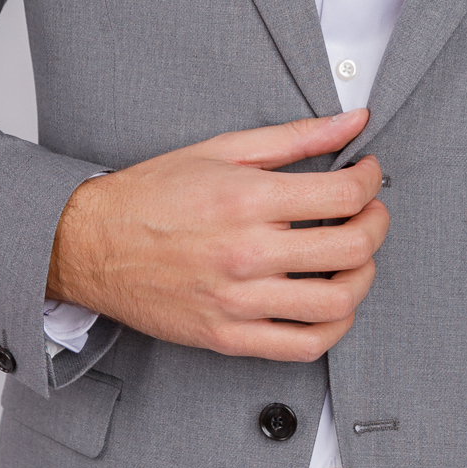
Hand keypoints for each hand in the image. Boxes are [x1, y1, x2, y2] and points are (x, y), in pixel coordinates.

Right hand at [46, 109, 387, 360]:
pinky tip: (333, 305)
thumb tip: (353, 121)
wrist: (89, 243)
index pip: (345, 194)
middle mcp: (247, 252)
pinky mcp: (226, 337)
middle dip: (377, 225)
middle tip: (370, 214)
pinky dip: (334, 328)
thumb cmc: (152, 194)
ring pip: (336, 303)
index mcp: (248, 200)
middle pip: (352, 248)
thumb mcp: (223, 150)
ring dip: (363, 278)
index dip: (371, 182)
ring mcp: (238, 300)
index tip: (368, 176)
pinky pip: (302, 346)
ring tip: (354, 259)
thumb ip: (295, 137)